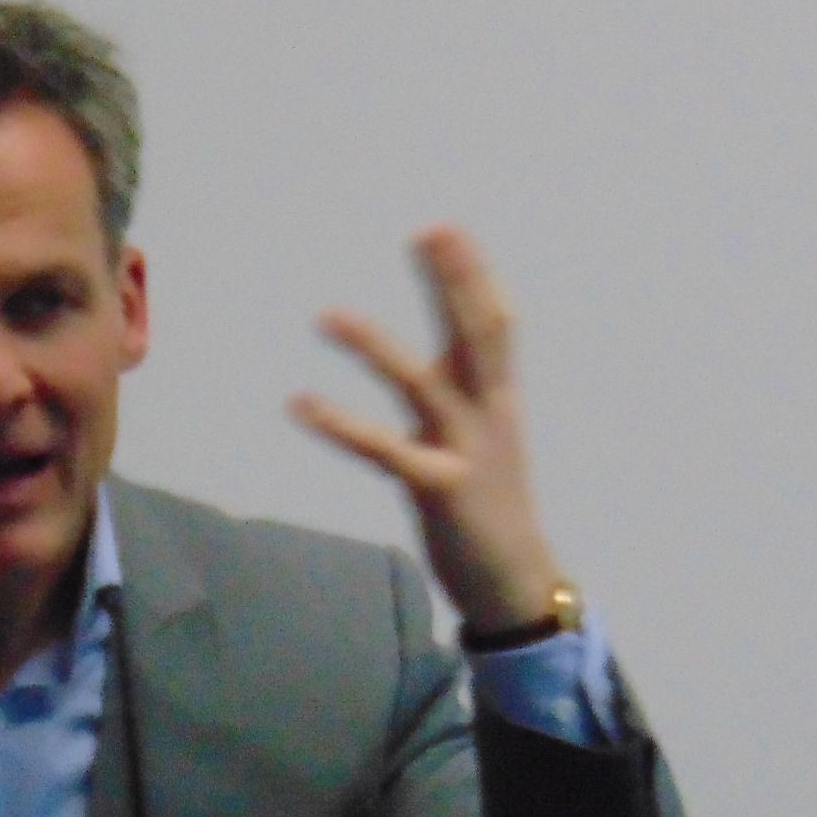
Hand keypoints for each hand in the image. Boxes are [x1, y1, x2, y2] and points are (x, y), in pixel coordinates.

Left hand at [289, 225, 563, 632]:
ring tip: (327, 314)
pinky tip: (299, 402)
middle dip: (454, 282)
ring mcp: (467, 451)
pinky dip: (340, 425)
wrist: (516, 586)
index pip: (491, 325)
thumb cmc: (490, 513)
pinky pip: (384, 451)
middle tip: (430, 230)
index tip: (444, 230)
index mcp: (496, 402)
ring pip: (421, 384)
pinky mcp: (440, 489)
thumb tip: (437, 366)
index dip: (470, 276)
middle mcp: (488, 416)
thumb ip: (459, 400)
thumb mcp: (480, 443)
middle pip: (477, 334)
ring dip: (374, 346)